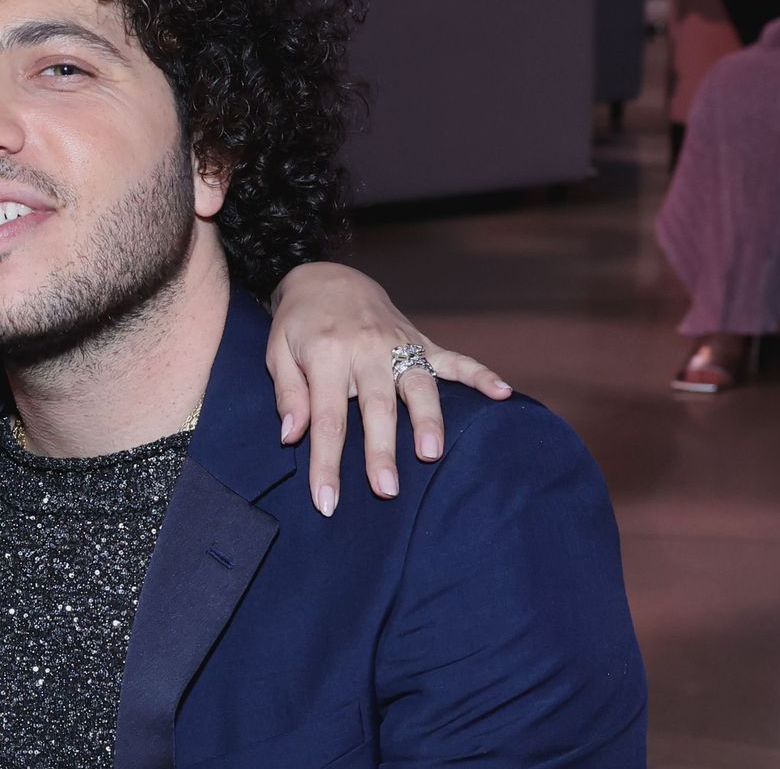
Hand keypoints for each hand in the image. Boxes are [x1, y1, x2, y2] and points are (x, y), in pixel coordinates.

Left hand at [267, 262, 512, 515]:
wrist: (326, 276)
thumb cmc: (298, 324)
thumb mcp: (277, 353)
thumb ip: (288, 394)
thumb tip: (291, 436)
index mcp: (326, 355)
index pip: (326, 418)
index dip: (326, 463)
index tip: (326, 502)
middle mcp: (366, 349)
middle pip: (376, 406)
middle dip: (382, 450)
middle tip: (386, 489)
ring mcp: (398, 343)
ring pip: (418, 384)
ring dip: (427, 420)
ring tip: (432, 455)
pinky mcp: (420, 340)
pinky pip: (453, 358)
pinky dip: (479, 374)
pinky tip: (502, 392)